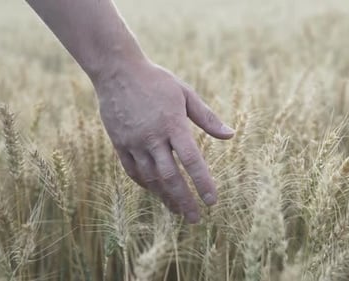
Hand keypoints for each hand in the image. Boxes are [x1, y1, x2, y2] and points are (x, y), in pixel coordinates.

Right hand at [95, 59, 234, 222]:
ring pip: (151, 178)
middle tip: (195, 218)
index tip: (212, 201)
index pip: (192, 160)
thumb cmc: (156, 81)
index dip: (203, 182)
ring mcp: (133, 142)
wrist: (117, 71)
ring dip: (166, 197)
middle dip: (184, 200)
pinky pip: (133, 171)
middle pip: (170, 177)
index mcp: (173, 124)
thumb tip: (231, 135)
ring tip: (178, 210)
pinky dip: (146, 184)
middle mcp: (152, 137)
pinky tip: (157, 192)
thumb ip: (207, 117)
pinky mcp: (119, 144)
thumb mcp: (185, 93)